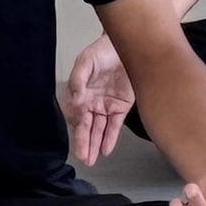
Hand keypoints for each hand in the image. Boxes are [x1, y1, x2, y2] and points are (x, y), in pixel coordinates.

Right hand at [59, 35, 134, 166]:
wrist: (129, 45)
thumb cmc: (102, 51)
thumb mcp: (86, 61)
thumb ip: (79, 79)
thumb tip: (76, 98)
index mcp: (80, 93)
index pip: (75, 117)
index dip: (76, 130)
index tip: (76, 142)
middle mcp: (91, 103)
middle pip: (86, 127)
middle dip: (84, 143)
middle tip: (83, 158)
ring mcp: (106, 106)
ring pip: (99, 129)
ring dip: (94, 144)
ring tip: (91, 159)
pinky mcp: (121, 107)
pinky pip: (114, 126)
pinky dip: (110, 138)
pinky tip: (105, 150)